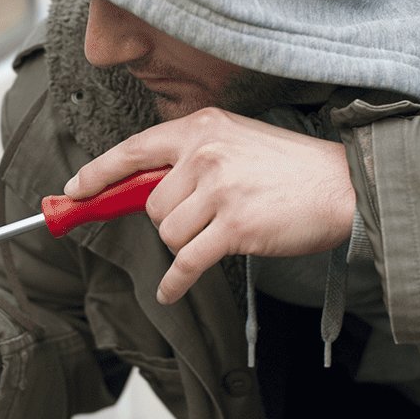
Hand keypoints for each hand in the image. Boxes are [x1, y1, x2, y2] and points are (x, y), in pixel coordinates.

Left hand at [64, 107, 354, 304]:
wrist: (344, 186)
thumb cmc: (292, 168)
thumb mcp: (238, 141)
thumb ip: (194, 156)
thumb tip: (145, 186)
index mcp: (202, 128)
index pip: (133, 150)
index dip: (98, 173)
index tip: (75, 189)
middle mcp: (205, 154)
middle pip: (150, 204)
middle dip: (169, 221)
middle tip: (205, 220)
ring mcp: (219, 190)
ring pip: (167, 234)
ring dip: (185, 245)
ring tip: (221, 234)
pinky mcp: (234, 227)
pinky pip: (186, 263)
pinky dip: (175, 282)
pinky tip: (172, 290)